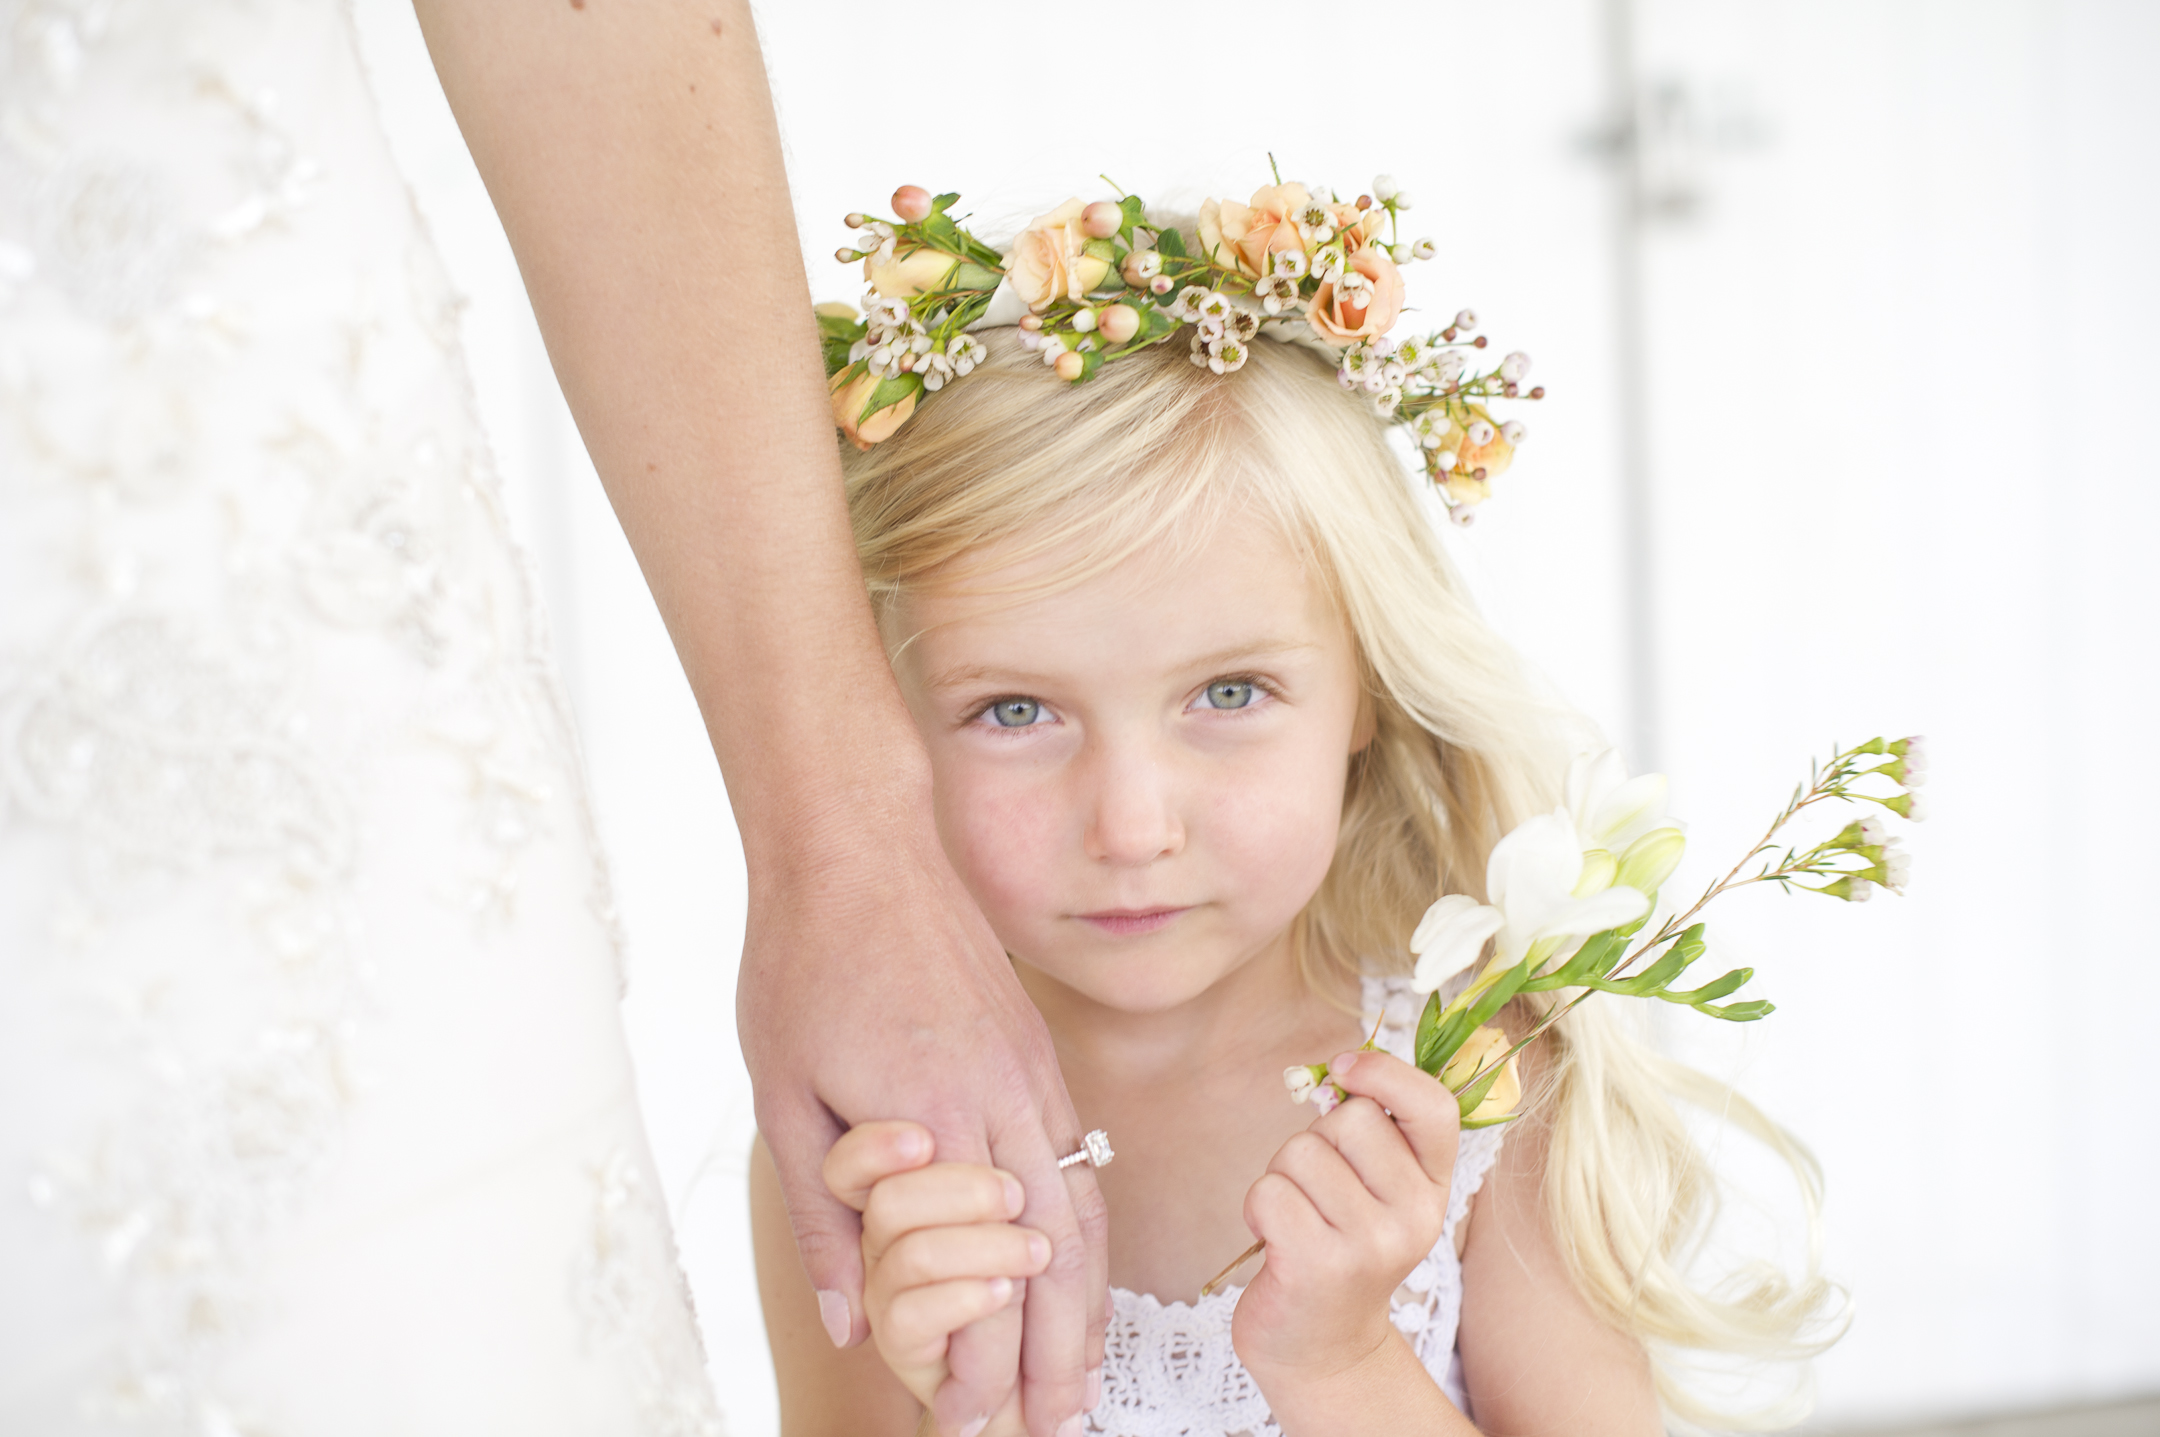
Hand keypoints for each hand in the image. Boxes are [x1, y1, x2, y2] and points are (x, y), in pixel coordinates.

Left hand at [739, 805, 1108, 1436]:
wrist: (859, 844)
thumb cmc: (806, 960)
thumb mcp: (785, 1094)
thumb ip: (824, 1213)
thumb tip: (849, 1318)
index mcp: (935, 1123)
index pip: (974, 1277)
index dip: (974, 1362)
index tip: (962, 1419)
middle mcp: (1004, 1105)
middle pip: (1054, 1261)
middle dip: (1054, 1354)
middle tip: (1052, 1424)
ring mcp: (1032, 1076)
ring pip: (1083, 1214)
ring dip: (1087, 1304)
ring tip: (1081, 1374)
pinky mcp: (1036, 1053)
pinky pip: (1079, 1164)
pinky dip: (1088, 1235)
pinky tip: (1077, 1271)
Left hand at [1232, 1048, 1460, 1384]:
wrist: (1323, 1347)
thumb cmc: (1339, 1248)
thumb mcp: (1376, 1192)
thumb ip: (1370, 1132)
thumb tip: (1335, 1073)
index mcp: (1434, 1188)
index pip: (1433, 1107)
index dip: (1387, 1071)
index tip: (1344, 1067)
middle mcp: (1414, 1216)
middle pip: (1350, 1119)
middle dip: (1316, 1139)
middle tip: (1319, 1190)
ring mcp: (1369, 1244)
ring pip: (1301, 1152)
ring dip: (1282, 1176)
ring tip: (1298, 1219)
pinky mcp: (1317, 1265)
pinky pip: (1269, 1191)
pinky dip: (1259, 1206)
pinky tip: (1275, 1239)